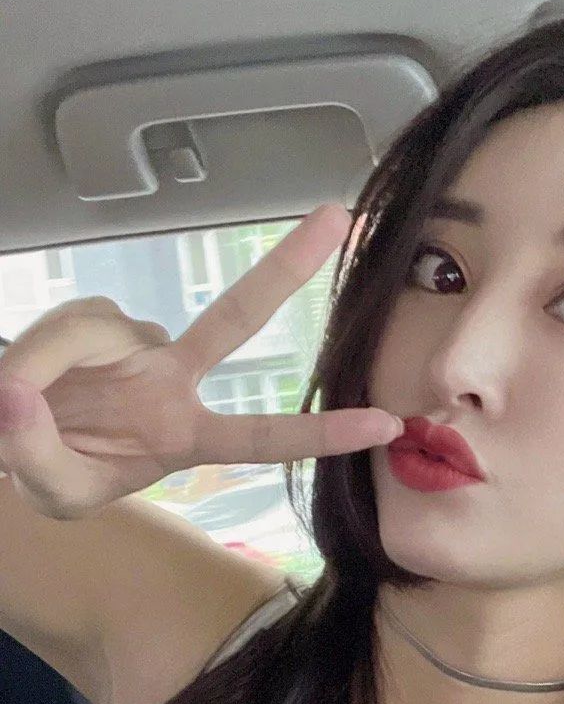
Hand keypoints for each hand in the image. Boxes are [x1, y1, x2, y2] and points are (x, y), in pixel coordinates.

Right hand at [0, 203, 401, 518]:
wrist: (12, 435)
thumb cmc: (49, 468)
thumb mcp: (54, 489)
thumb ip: (38, 453)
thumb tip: (17, 395)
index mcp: (184, 436)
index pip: (264, 438)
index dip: (322, 433)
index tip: (386, 426)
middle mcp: (173, 381)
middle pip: (236, 316)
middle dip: (285, 266)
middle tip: (338, 214)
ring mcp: (135, 344)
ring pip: (105, 328)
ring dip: (54, 359)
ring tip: (20, 401)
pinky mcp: (94, 319)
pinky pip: (69, 323)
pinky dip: (39, 350)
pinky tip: (23, 377)